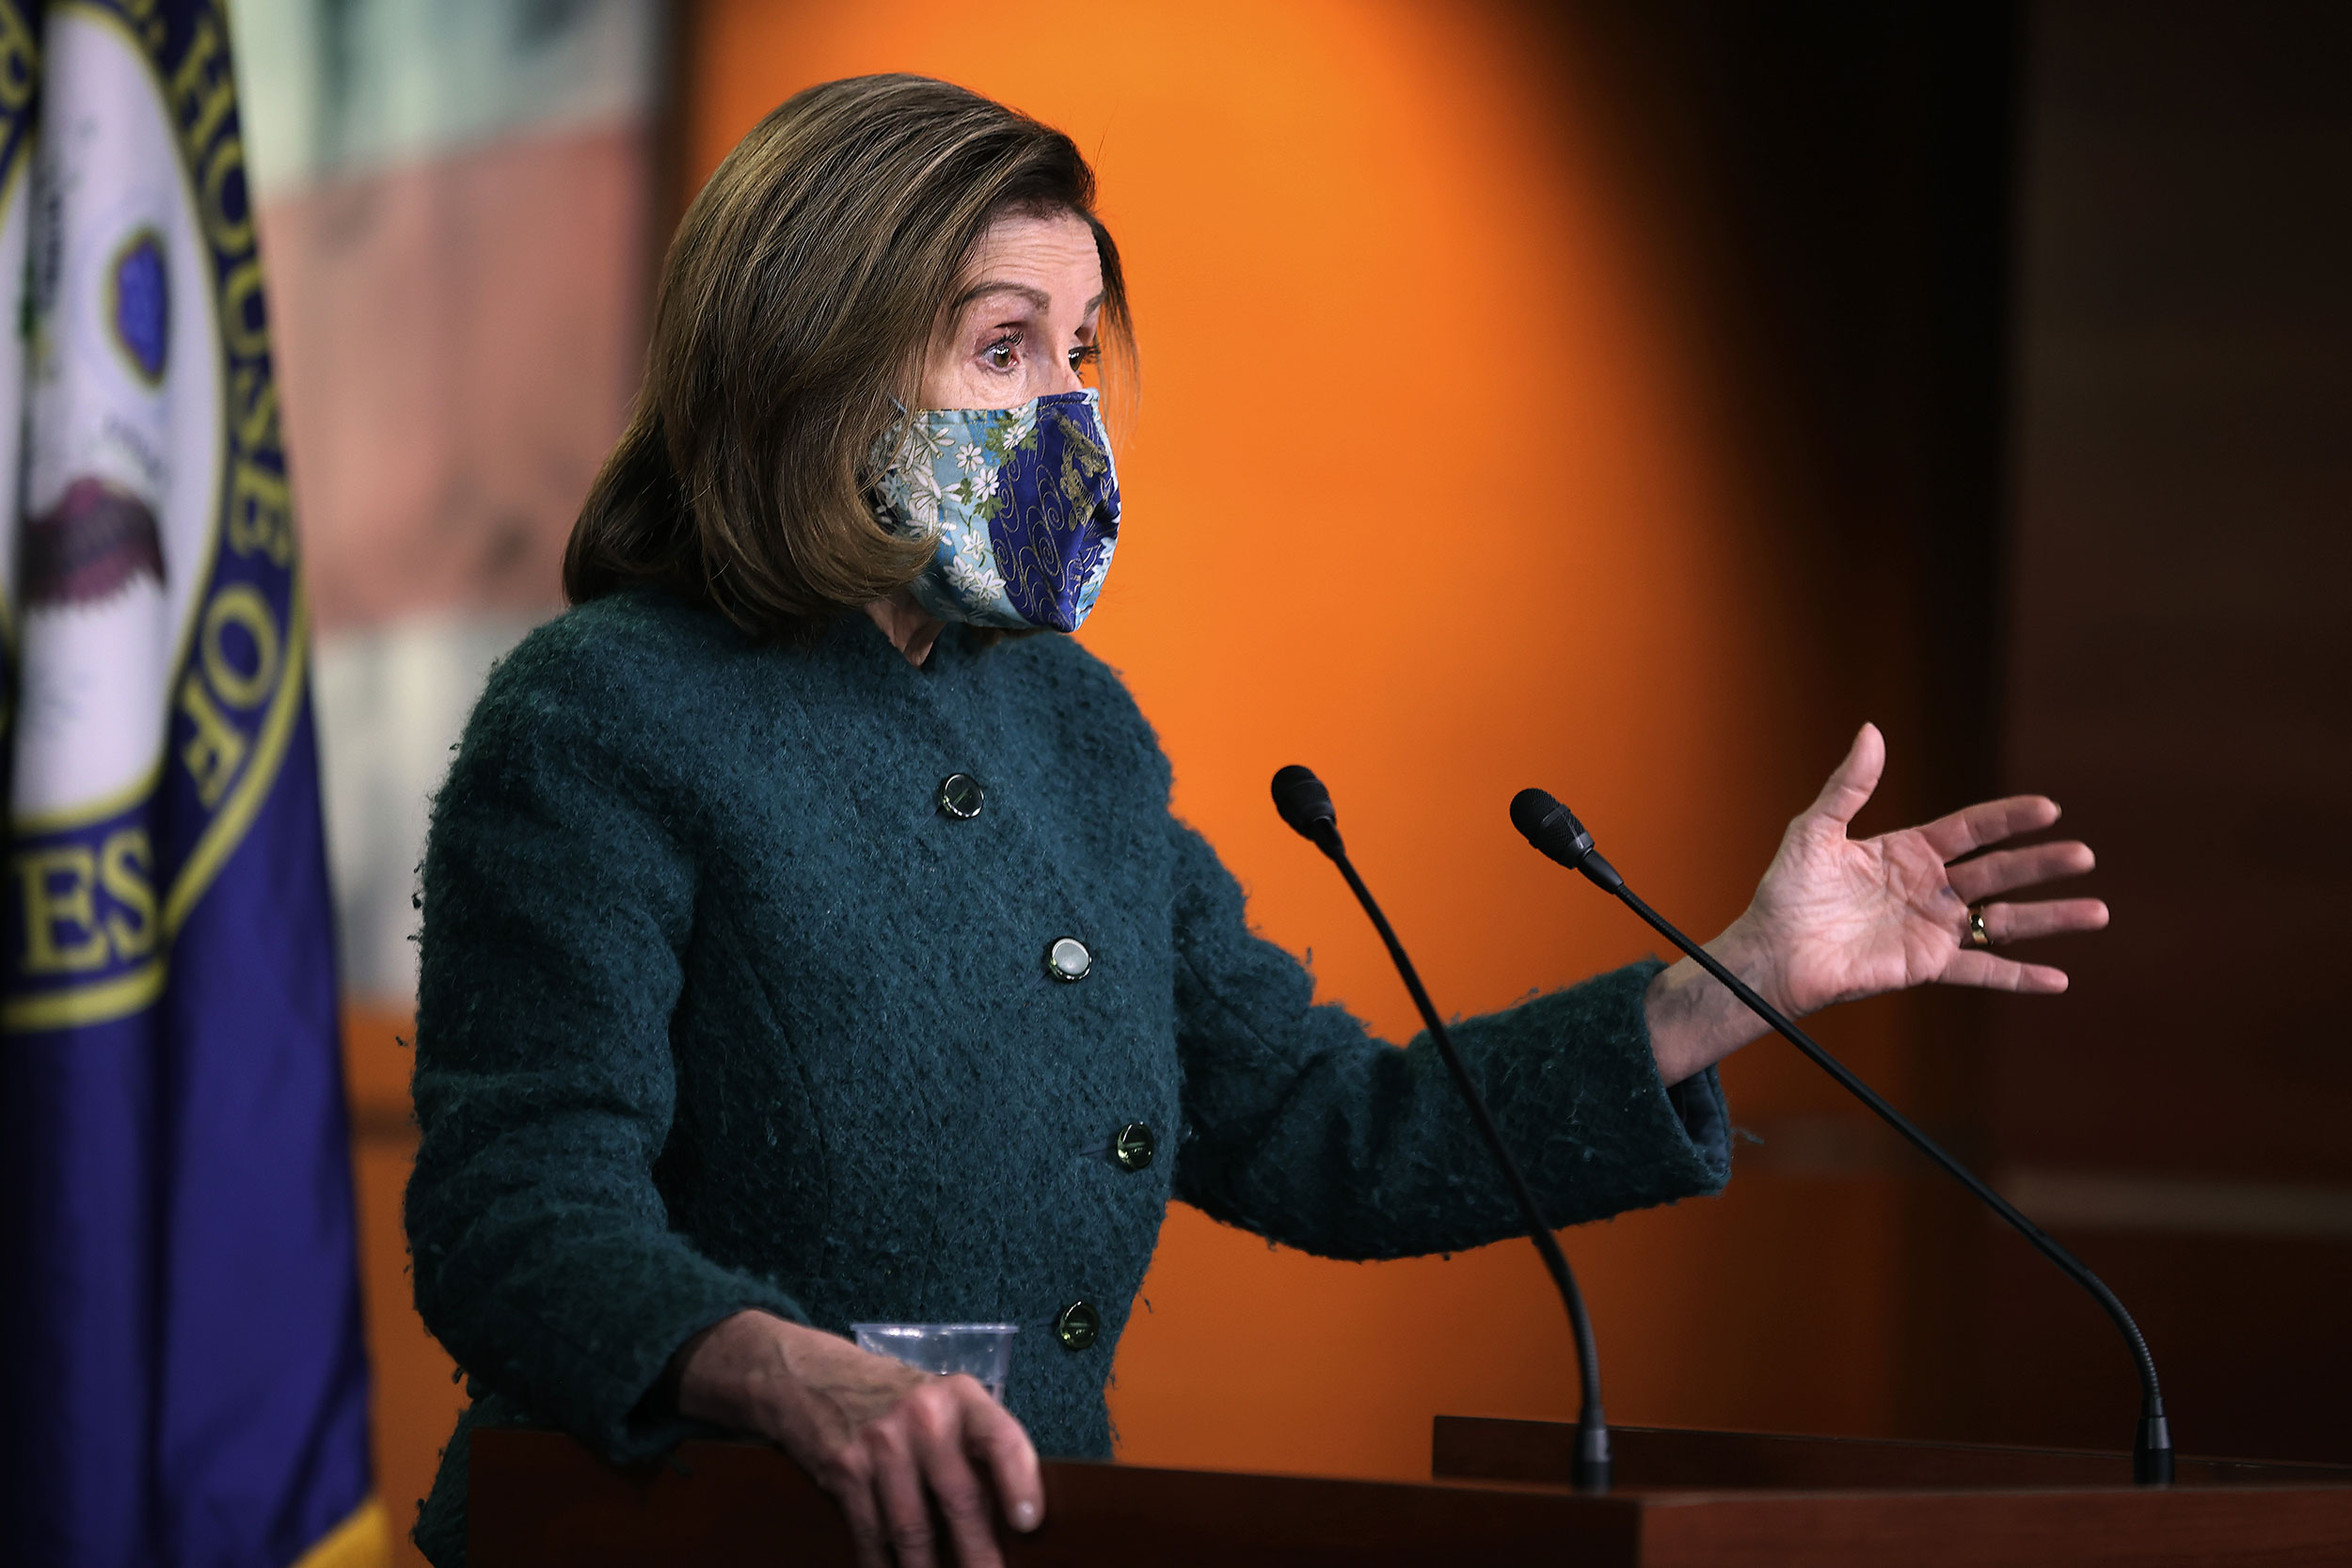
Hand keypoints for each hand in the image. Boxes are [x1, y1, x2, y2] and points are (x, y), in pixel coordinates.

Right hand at [676, 1311, 1041, 1567]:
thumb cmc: (903, 1403)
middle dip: (978, 1553)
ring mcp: (880, 1443)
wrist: (820, 1380)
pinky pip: (871, 1534)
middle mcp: (923, 1416)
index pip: (999, 1438)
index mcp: (961, 1398)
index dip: (1018, 1482)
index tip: (1028, 1523)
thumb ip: (978, 1449)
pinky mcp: (845, 1470)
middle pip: (959, 1498)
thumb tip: (1013, 1522)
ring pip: (913, 1529)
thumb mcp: (947, 1405)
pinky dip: (885, 1566)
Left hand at [1645, 723, 2108, 1083]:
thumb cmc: (1786, 890)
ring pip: (2003, 921)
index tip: (2048, 809)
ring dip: (2050, 918)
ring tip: (2099, 912)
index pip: (1972, 829)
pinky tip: (2059, 980)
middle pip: (1999, 871)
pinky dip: (2018, 977)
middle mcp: (1930, 888)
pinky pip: (1981, 971)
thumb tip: (1871, 730)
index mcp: (1909, 851)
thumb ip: (1849, 785)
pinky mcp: (1926, 966)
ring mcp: (1932, 928)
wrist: (1772, 951)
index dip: (2009, 818)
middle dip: (2042, 864)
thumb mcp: (1815, 830)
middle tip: (2084, 855)